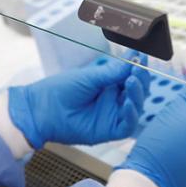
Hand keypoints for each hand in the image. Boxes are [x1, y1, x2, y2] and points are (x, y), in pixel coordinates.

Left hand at [8, 52, 150, 148]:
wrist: (42, 109)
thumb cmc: (61, 90)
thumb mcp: (90, 77)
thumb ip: (113, 71)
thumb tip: (134, 57)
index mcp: (109, 84)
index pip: (131, 75)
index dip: (138, 67)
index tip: (143, 56)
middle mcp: (114, 99)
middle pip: (137, 91)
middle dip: (141, 79)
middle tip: (138, 69)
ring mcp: (113, 115)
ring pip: (136, 107)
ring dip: (137, 94)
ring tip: (132, 81)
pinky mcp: (109, 131)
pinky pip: (127, 125)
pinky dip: (131, 115)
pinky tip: (128, 103)